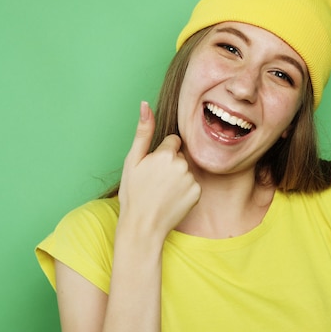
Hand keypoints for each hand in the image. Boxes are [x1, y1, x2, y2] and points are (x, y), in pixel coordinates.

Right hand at [117, 101, 200, 239]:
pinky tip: (172, 200)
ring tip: (162, 192)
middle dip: (170, 165)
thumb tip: (145, 104)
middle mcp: (182, 165)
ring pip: (186, 170)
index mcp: (166, 154)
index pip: (172, 142)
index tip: (152, 168)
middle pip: (180, 156)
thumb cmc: (133, 193)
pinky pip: (192, 184)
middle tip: (155, 182)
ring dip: (177, 177)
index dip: (161, 154)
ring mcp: (191, 180)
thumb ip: (142, 131)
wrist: (142, 227)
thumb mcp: (132, 160)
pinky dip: (185, 191)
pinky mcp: (198, 193)